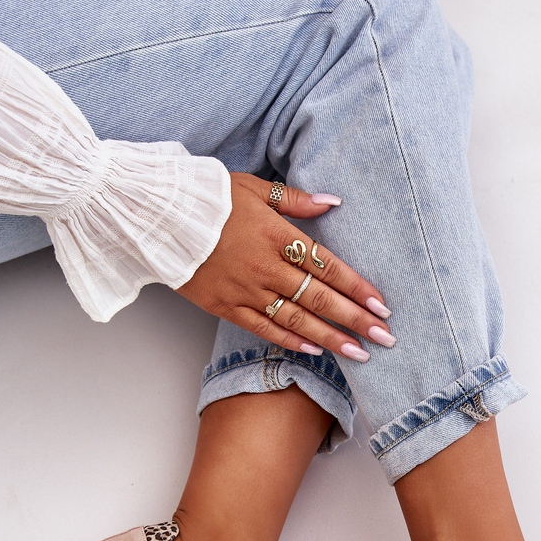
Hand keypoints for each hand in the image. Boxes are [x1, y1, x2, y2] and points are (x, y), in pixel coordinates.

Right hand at [178, 173, 394, 361]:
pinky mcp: (225, 306)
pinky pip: (263, 327)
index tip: (382, 305)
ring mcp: (245, 290)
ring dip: (331, 338)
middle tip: (385, 338)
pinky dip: (290, 340)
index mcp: (276, 234)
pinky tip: (315, 351)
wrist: (155, 215)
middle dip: (356, 320)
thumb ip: (295, 200)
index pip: (327, 265)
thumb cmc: (206, 197)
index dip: (357, 287)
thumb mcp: (253, 187)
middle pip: (319, 298)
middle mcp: (265, 266)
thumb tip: (333, 201)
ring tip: (359, 353)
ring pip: (296, 319)